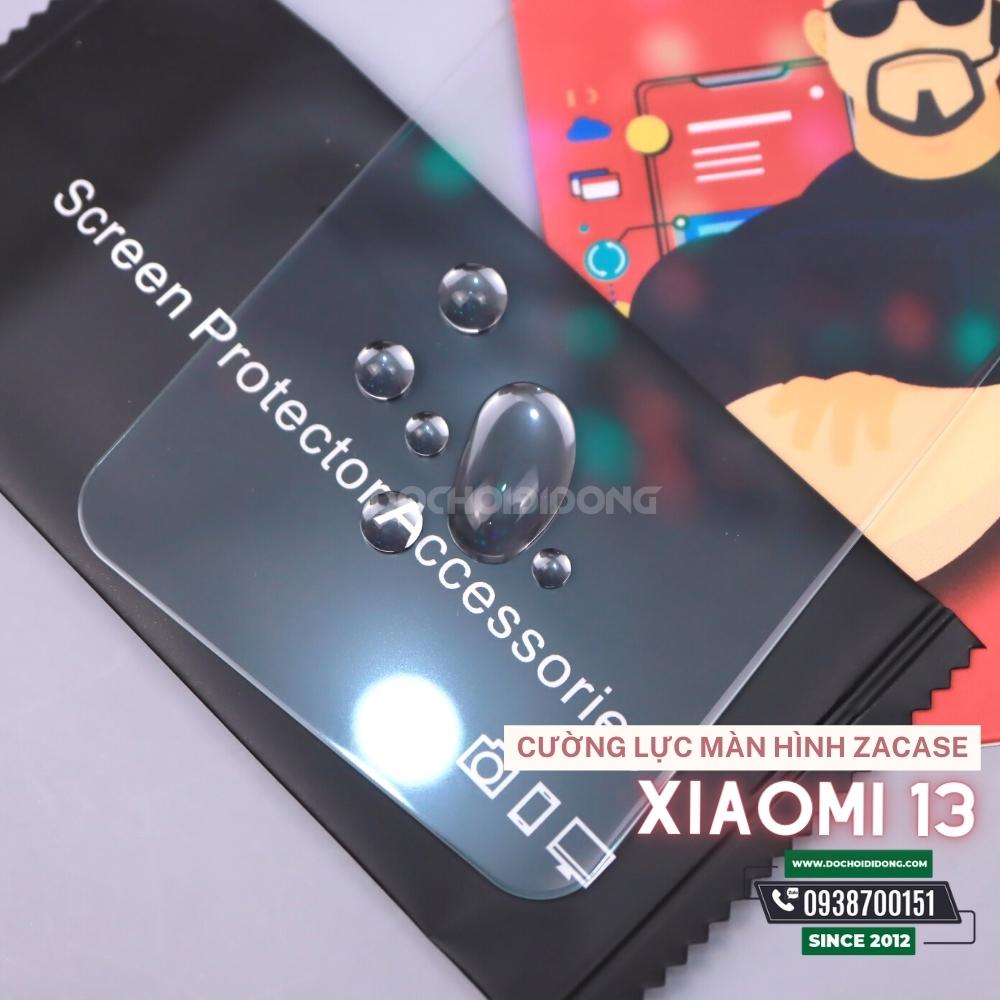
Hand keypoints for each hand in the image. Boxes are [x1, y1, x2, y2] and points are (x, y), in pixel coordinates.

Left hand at [764, 372, 905, 465]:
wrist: (925, 424)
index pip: (802, 387)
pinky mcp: (893, 392)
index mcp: (829, 392)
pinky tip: (881, 447)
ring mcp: (869, 387)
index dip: (785, 397)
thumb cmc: (870, 436)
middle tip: (802, 447)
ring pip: (848, 409)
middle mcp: (846, 385)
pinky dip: (878, 429)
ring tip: (842, 463)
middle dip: (808, 423)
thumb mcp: (844, 432)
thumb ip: (825, 438)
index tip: (770, 412)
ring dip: (843, 437)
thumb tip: (803, 460)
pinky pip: (881, 410)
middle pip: (820, 399)